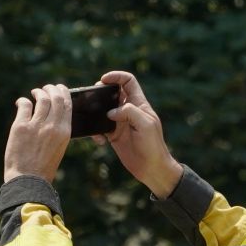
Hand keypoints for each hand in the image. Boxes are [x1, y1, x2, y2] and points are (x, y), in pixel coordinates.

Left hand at [4, 84, 72, 183]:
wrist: (28, 180)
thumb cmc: (43, 166)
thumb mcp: (59, 147)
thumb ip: (58, 131)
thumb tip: (52, 114)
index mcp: (65, 132)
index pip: (67, 105)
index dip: (64, 93)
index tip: (59, 89)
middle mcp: (53, 126)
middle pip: (56, 98)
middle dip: (51, 89)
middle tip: (46, 88)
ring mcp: (37, 125)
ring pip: (41, 99)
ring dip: (38, 93)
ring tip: (35, 93)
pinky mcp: (20, 127)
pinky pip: (24, 106)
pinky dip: (23, 101)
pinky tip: (21, 102)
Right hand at [95, 70, 182, 197]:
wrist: (152, 168)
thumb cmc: (153, 146)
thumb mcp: (145, 124)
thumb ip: (130, 112)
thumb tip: (111, 111)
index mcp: (139, 104)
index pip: (128, 82)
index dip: (116, 76)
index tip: (103, 80)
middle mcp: (129, 111)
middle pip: (113, 93)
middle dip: (101, 93)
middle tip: (94, 99)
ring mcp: (120, 123)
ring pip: (104, 110)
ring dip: (96, 112)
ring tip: (92, 118)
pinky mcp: (113, 135)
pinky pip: (100, 127)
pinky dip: (95, 131)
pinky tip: (99, 140)